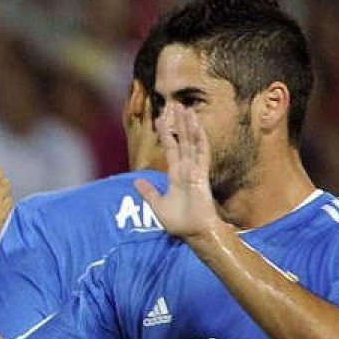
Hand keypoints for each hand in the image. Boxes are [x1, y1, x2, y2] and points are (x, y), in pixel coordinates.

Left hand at [134, 102, 223, 239]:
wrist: (194, 233)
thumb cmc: (179, 223)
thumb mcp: (157, 205)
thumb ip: (148, 192)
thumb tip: (136, 180)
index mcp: (176, 175)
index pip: (171, 149)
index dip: (167, 134)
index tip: (161, 119)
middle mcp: (187, 170)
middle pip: (183, 141)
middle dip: (179, 123)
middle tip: (176, 105)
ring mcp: (195, 171)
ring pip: (192, 143)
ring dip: (189, 126)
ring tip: (186, 109)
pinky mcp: (202, 175)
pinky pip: (201, 153)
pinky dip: (199, 139)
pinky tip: (197, 126)